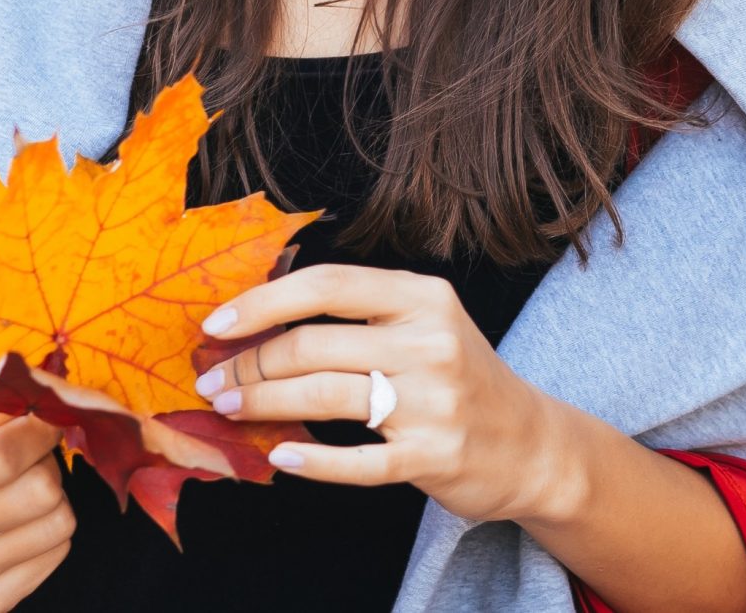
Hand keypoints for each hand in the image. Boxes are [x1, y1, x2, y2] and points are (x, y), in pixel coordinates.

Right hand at [0, 385, 76, 612]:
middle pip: (38, 493)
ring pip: (56, 525)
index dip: (38, 431)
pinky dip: (47, 531)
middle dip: (47, 462)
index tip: (49, 415)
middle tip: (32, 455)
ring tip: (22, 489)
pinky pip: (54, 555)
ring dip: (52, 498)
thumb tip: (35, 400)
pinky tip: (18, 522)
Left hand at [194, 264, 571, 525]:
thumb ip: (358, 309)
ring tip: (230, 409)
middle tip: (212, 381)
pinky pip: (356, 460)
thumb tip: (261, 303)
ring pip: (324, 396)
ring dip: (263, 403)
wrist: (534, 444)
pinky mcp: (435, 456)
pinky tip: (281, 455)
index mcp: (422, 296)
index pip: (326, 284)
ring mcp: (434, 402)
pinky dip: (312, 460)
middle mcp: (430, 342)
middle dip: (249, 363)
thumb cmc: (458, 376)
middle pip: (313, 345)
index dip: (262, 302)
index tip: (215, 324)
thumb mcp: (424, 322)